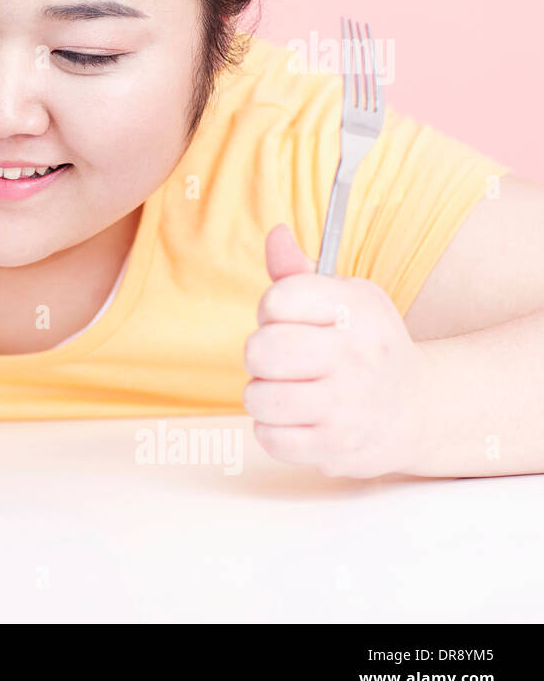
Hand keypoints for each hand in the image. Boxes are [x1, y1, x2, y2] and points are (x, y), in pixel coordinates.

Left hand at [242, 224, 433, 477]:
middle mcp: (355, 354)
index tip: (290, 322)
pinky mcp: (336, 447)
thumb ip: (299, 272)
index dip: (270, 311)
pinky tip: (300, 421)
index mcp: (356, 308)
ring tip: (292, 392)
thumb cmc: (368, 348)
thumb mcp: (346, 300)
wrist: (420, 410)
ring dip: (265, 397)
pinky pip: (269, 437)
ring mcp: (347, 404)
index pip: (277, 298)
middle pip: (259, 350)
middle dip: (260, 357)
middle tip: (284, 362)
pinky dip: (275, 432)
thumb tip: (275, 233)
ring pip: (258, 397)